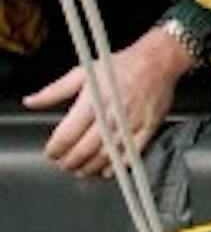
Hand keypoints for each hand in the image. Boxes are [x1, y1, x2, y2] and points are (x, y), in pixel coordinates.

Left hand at [27, 21, 192, 176]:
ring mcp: (130, 123)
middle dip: (71, 161)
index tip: (50, 153)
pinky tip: (109, 170)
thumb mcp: (82, 72)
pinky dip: (119, 165)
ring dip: (91, 166)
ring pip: (107, 154)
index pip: (68, 133)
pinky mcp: (147, 128)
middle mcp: (111, 114)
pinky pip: (132, 153)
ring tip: (81, 170)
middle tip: (64, 164)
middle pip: (85, 148)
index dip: (56, 148)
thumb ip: (54, 91)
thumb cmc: (120, 65)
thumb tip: (31, 101)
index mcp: (92, 100)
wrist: (157, 61)